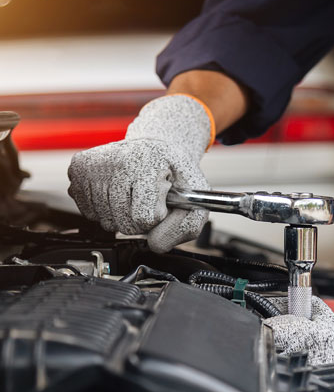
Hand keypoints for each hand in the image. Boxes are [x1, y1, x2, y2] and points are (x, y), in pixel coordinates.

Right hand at [68, 95, 212, 252]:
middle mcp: (118, 160)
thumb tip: (155, 244)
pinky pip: (90, 213)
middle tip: (147, 197)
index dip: (158, 217)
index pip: (145, 218)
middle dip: (140, 219)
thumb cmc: (175, 173)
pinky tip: (117, 192)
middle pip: (125, 224)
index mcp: (148, 163)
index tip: (162, 199)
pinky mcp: (79, 169)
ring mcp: (95, 165)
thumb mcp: (196, 198)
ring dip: (123, 215)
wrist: (156, 147)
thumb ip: (186, 227)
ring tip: (133, 193)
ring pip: (106, 222)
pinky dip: (106, 210)